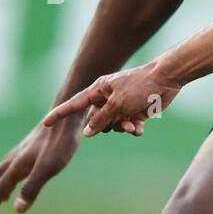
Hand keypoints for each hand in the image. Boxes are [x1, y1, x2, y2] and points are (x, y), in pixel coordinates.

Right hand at [0, 114, 85, 213]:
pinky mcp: (32, 145)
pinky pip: (14, 162)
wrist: (66, 116)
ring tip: (2, 197)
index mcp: (17, 166)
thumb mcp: (48, 169)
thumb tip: (16, 210)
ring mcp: (23, 150)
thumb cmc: (60, 144)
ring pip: (3, 169)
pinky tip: (22, 174)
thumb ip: (32, 188)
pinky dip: (10, 174)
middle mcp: (16, 157)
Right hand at [42, 60, 181, 137]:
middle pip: (96, 121)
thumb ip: (102, 119)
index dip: (60, 115)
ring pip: (113, 126)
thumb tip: (88, 133)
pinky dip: (134, 129)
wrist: (166, 80)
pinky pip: (128, 127)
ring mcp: (121, 106)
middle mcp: (107, 98)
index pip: (74, 104)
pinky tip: (140, 127)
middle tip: (120, 121)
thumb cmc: (140, 86)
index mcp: (98, 90)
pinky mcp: (135, 112)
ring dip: (122, 128)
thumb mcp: (118, 104)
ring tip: (132, 124)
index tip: (46, 123)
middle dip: (106, 126)